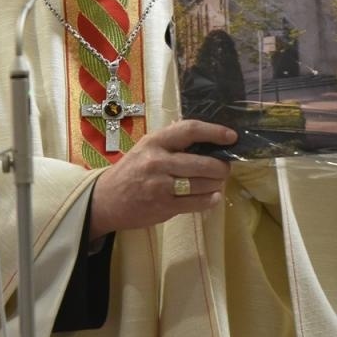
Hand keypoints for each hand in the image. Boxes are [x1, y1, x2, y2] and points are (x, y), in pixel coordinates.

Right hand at [88, 120, 235, 238]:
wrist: (105, 200)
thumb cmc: (129, 172)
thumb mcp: (145, 149)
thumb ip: (171, 143)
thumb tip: (205, 139)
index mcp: (154, 142)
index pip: (190, 130)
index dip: (214, 132)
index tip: (231, 136)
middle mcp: (158, 161)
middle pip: (203, 162)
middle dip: (221, 167)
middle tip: (224, 168)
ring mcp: (161, 186)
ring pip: (204, 184)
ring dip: (216, 184)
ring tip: (216, 183)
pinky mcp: (164, 206)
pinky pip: (198, 203)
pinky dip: (210, 200)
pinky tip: (212, 197)